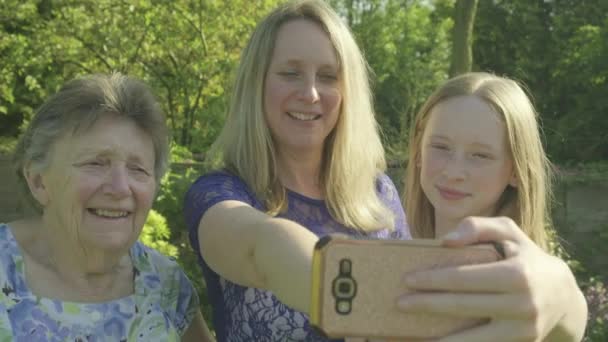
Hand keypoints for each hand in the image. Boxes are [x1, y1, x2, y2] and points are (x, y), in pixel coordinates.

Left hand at [396, 216, 582, 341]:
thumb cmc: (525, 257)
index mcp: (516, 273)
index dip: (433, 280)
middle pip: (462, 306)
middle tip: (399, 302)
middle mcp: (521, 303)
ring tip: (410, 332)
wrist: (562, 296)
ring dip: (438, 338)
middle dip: (427, 305)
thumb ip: (478, 227)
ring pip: (471, 337)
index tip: (407, 280)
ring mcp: (521, 329)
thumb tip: (445, 242)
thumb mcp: (508, 231)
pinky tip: (435, 341)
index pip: (464, 278)